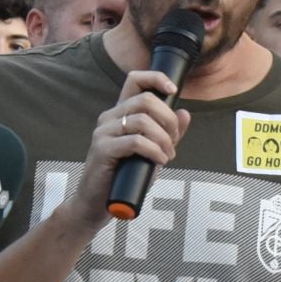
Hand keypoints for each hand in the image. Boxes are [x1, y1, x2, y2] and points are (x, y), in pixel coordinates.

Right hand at [57, 69, 191, 230]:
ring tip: (167, 156)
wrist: (96, 203)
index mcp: (120, 113)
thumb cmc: (124, 176)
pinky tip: (159, 161)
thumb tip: (185, 113)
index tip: (173, 90)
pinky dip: (154, 151)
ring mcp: (103, 132)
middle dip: (168, 119)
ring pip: (143, 121)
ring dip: (164, 139)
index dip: (156, 78)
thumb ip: (167, 133)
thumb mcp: (151, 151)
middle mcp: (110, 117)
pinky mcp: (102, 149)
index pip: (135, 79)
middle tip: (174, 140)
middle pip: (145, 100)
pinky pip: (136, 142)